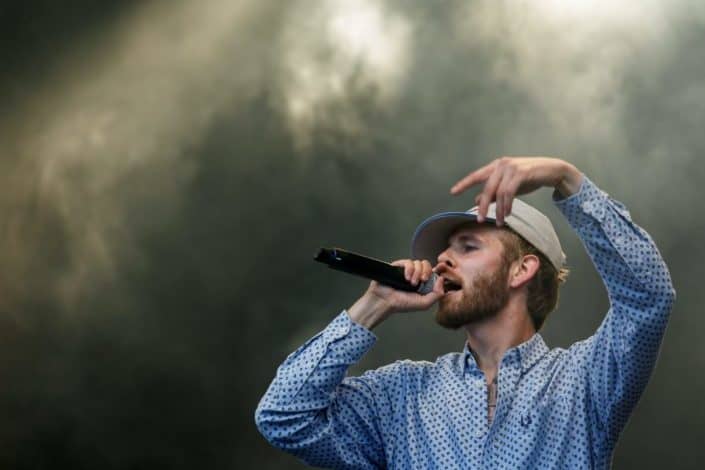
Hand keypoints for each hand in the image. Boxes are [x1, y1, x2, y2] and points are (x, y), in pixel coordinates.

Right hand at [347, 259, 443, 328]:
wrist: (384, 301)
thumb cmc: (402, 304)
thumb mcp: (424, 304)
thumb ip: (437, 294)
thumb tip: (441, 279)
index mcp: (423, 283)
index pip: (433, 272)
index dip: (437, 270)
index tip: (438, 272)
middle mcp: (416, 275)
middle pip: (427, 265)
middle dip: (427, 272)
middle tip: (423, 281)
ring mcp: (407, 270)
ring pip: (419, 262)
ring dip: (417, 272)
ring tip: (411, 283)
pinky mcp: (398, 266)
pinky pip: (408, 262)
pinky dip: (409, 269)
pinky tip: (406, 278)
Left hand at [450, 156, 581, 225]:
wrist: (552, 170)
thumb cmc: (530, 178)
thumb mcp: (509, 185)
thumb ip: (494, 192)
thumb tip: (477, 200)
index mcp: (496, 166)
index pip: (476, 175)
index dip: (464, 184)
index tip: (453, 192)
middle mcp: (501, 165)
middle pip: (486, 188)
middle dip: (482, 206)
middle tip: (479, 220)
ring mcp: (511, 168)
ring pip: (498, 193)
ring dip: (498, 210)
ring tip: (499, 221)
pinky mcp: (521, 173)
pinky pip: (509, 193)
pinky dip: (507, 206)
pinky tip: (507, 214)